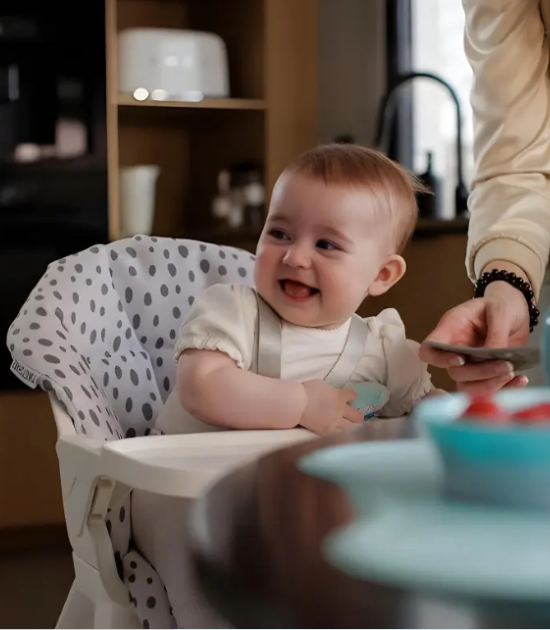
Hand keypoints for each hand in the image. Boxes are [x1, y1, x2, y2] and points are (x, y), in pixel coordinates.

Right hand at [299, 380, 363, 434]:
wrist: (296, 404)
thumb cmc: (307, 390)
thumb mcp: (322, 385)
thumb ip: (331, 391)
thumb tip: (333, 395)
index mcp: (339, 396)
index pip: (353, 396)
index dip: (351, 396)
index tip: (348, 397)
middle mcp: (340, 410)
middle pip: (358, 416)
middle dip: (357, 415)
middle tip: (352, 415)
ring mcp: (334, 423)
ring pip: (349, 427)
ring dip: (347, 424)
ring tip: (342, 423)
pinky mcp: (326, 432)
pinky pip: (337, 433)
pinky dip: (337, 431)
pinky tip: (334, 429)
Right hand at [419, 280, 530, 394]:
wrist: (516, 312)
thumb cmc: (500, 304)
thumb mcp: (499, 309)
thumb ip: (495, 331)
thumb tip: (493, 356)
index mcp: (450, 330)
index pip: (429, 349)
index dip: (439, 359)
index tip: (461, 360)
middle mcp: (456, 351)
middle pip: (455, 373)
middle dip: (480, 373)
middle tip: (505, 366)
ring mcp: (470, 365)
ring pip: (468, 386)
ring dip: (490, 385)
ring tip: (511, 373)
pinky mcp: (486, 375)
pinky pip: (489, 390)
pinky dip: (505, 389)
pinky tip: (520, 379)